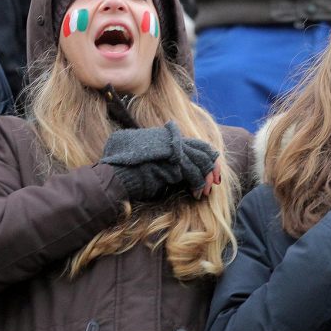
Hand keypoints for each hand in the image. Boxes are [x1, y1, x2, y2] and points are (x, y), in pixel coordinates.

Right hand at [102, 122, 218, 200]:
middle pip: (202, 150)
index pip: (194, 143)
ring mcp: (171, 150)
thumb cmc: (124, 169)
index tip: (212, 171)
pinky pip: (192, 172)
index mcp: (164, 136)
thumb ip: (160, 155)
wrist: (115, 176)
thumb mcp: (144, 157)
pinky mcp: (171, 163)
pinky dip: (197, 184)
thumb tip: (176, 166)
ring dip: (205, 178)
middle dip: (212, 166)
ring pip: (199, 161)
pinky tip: (196, 194)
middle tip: (215, 181)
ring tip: (205, 191)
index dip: (206, 156)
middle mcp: (170, 140)